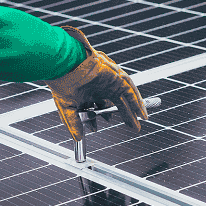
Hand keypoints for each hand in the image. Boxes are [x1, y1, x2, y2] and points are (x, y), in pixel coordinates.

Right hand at [45, 27, 146, 142]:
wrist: (65, 66)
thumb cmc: (63, 82)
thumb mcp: (67, 108)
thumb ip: (73, 124)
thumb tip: (77, 138)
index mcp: (88, 92)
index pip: (97, 107)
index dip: (98, 119)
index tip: (95, 128)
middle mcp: (100, 86)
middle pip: (116, 103)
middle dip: (125, 116)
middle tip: (132, 127)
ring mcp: (110, 82)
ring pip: (125, 98)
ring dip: (132, 111)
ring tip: (138, 124)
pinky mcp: (117, 78)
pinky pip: (131, 91)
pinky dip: (137, 102)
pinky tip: (142, 114)